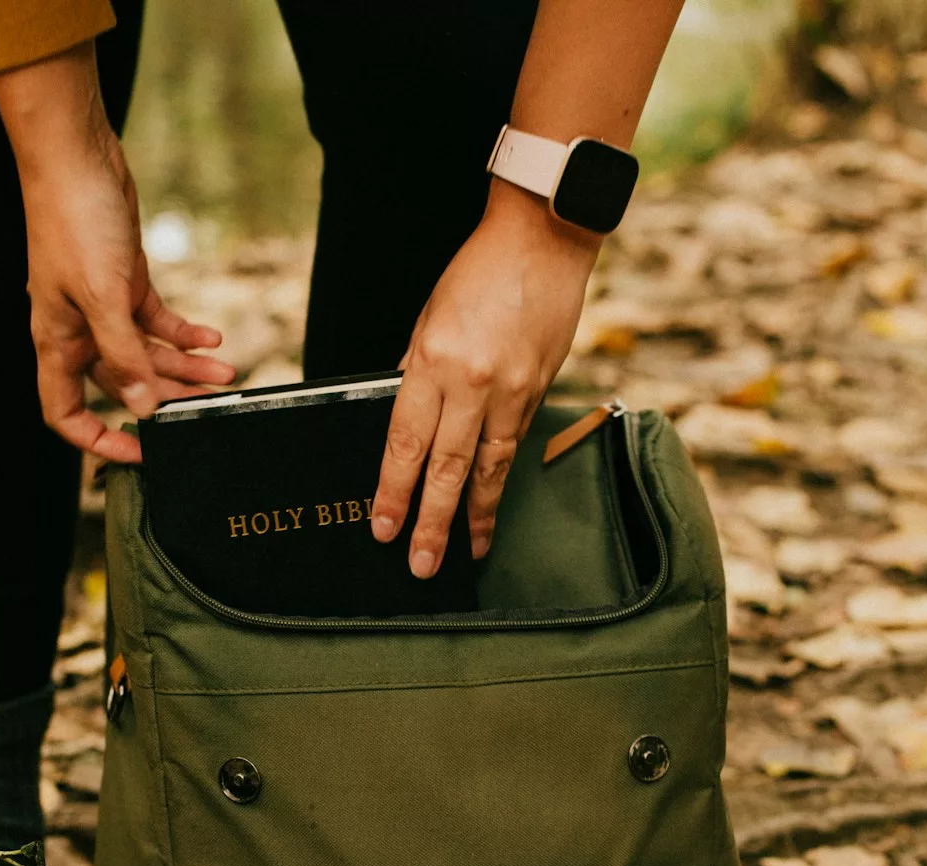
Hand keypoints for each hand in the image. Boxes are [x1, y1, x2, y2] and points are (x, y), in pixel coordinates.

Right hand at [0, 45, 234, 462]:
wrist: (77, 159)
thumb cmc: (74, 222)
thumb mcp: (103, 297)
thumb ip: (122, 355)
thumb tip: (141, 407)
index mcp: (56, 340)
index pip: (65, 411)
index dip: (96, 439)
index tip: (136, 454)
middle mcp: (77, 330)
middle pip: (122, 385)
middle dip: (165, 399)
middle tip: (207, 409)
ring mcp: (102, 306)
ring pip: (146, 353)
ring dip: (185, 366)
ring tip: (226, 374)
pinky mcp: (125, 281)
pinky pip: (157, 321)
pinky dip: (185, 332)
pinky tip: (213, 339)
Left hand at [370, 183, 600, 576]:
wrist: (543, 240)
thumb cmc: (478, 273)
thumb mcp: (428, 321)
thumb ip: (416, 374)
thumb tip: (407, 422)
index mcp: (435, 362)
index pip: (407, 443)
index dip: (394, 491)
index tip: (383, 527)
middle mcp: (475, 383)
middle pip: (448, 468)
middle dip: (433, 522)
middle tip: (421, 564)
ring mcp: (514, 390)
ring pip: (489, 467)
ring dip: (476, 514)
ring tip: (467, 551)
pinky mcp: (541, 389)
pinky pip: (515, 443)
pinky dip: (500, 477)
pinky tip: (492, 501)